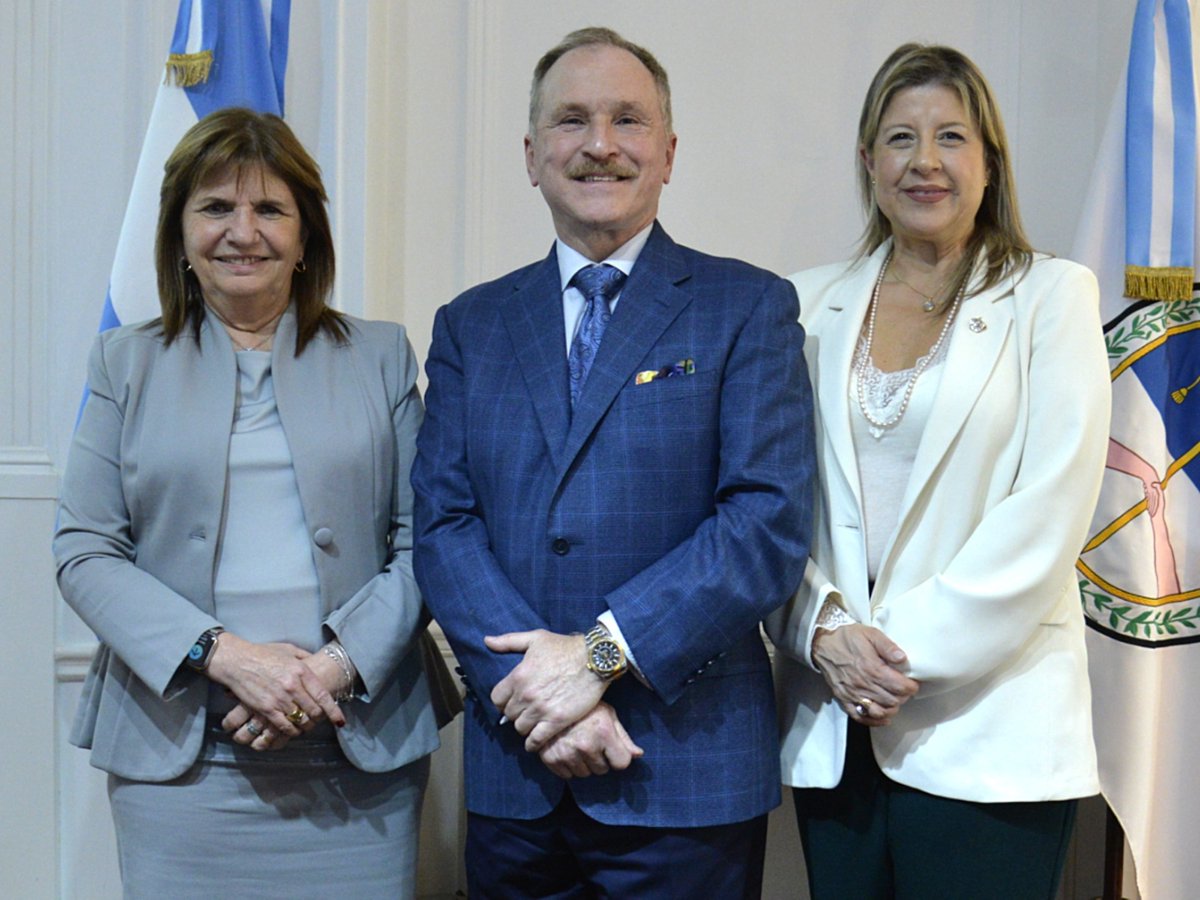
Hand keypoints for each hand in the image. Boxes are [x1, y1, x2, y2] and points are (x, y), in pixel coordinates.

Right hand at [207, 634, 344, 742]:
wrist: (237, 661)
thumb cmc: (262, 654)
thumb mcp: (288, 650)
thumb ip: (305, 656)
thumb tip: (317, 660)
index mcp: (301, 670)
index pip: (323, 695)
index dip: (334, 711)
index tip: (340, 720)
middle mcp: (293, 686)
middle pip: (314, 711)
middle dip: (319, 718)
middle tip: (318, 720)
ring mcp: (279, 698)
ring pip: (301, 720)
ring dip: (305, 726)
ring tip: (305, 725)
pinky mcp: (266, 708)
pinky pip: (284, 726)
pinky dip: (291, 730)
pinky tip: (292, 729)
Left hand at [486, 629, 606, 751]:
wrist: (594, 659)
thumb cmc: (565, 647)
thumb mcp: (535, 638)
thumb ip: (508, 641)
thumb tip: (487, 641)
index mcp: (518, 676)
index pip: (497, 699)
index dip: (502, 701)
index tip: (510, 702)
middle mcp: (526, 695)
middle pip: (509, 715)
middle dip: (515, 713)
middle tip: (524, 712)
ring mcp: (541, 709)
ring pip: (521, 728)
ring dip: (525, 727)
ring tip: (532, 723)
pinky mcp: (557, 720)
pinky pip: (537, 739)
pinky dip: (533, 743)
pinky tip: (534, 742)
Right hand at [539, 702, 643, 778]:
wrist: (551, 699)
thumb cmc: (585, 707)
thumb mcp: (608, 715)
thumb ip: (623, 737)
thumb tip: (638, 754)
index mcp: (604, 732)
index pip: (622, 763)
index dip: (618, 757)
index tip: (611, 749)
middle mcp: (586, 745)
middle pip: (602, 770)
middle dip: (599, 759)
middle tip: (591, 742)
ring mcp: (567, 752)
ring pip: (584, 774)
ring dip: (583, 764)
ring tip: (577, 744)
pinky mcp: (550, 758)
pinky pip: (567, 775)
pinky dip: (567, 766)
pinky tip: (566, 749)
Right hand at [811, 625, 918, 726]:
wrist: (823, 642)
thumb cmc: (847, 637)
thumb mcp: (871, 634)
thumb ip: (888, 646)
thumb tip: (902, 658)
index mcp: (872, 668)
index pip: (900, 687)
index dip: (911, 687)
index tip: (913, 683)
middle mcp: (863, 684)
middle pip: (892, 701)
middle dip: (903, 697)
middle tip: (904, 689)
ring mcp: (852, 694)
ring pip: (879, 712)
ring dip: (891, 709)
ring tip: (894, 700)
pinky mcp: (843, 699)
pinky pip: (860, 716)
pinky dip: (874, 720)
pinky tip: (883, 717)